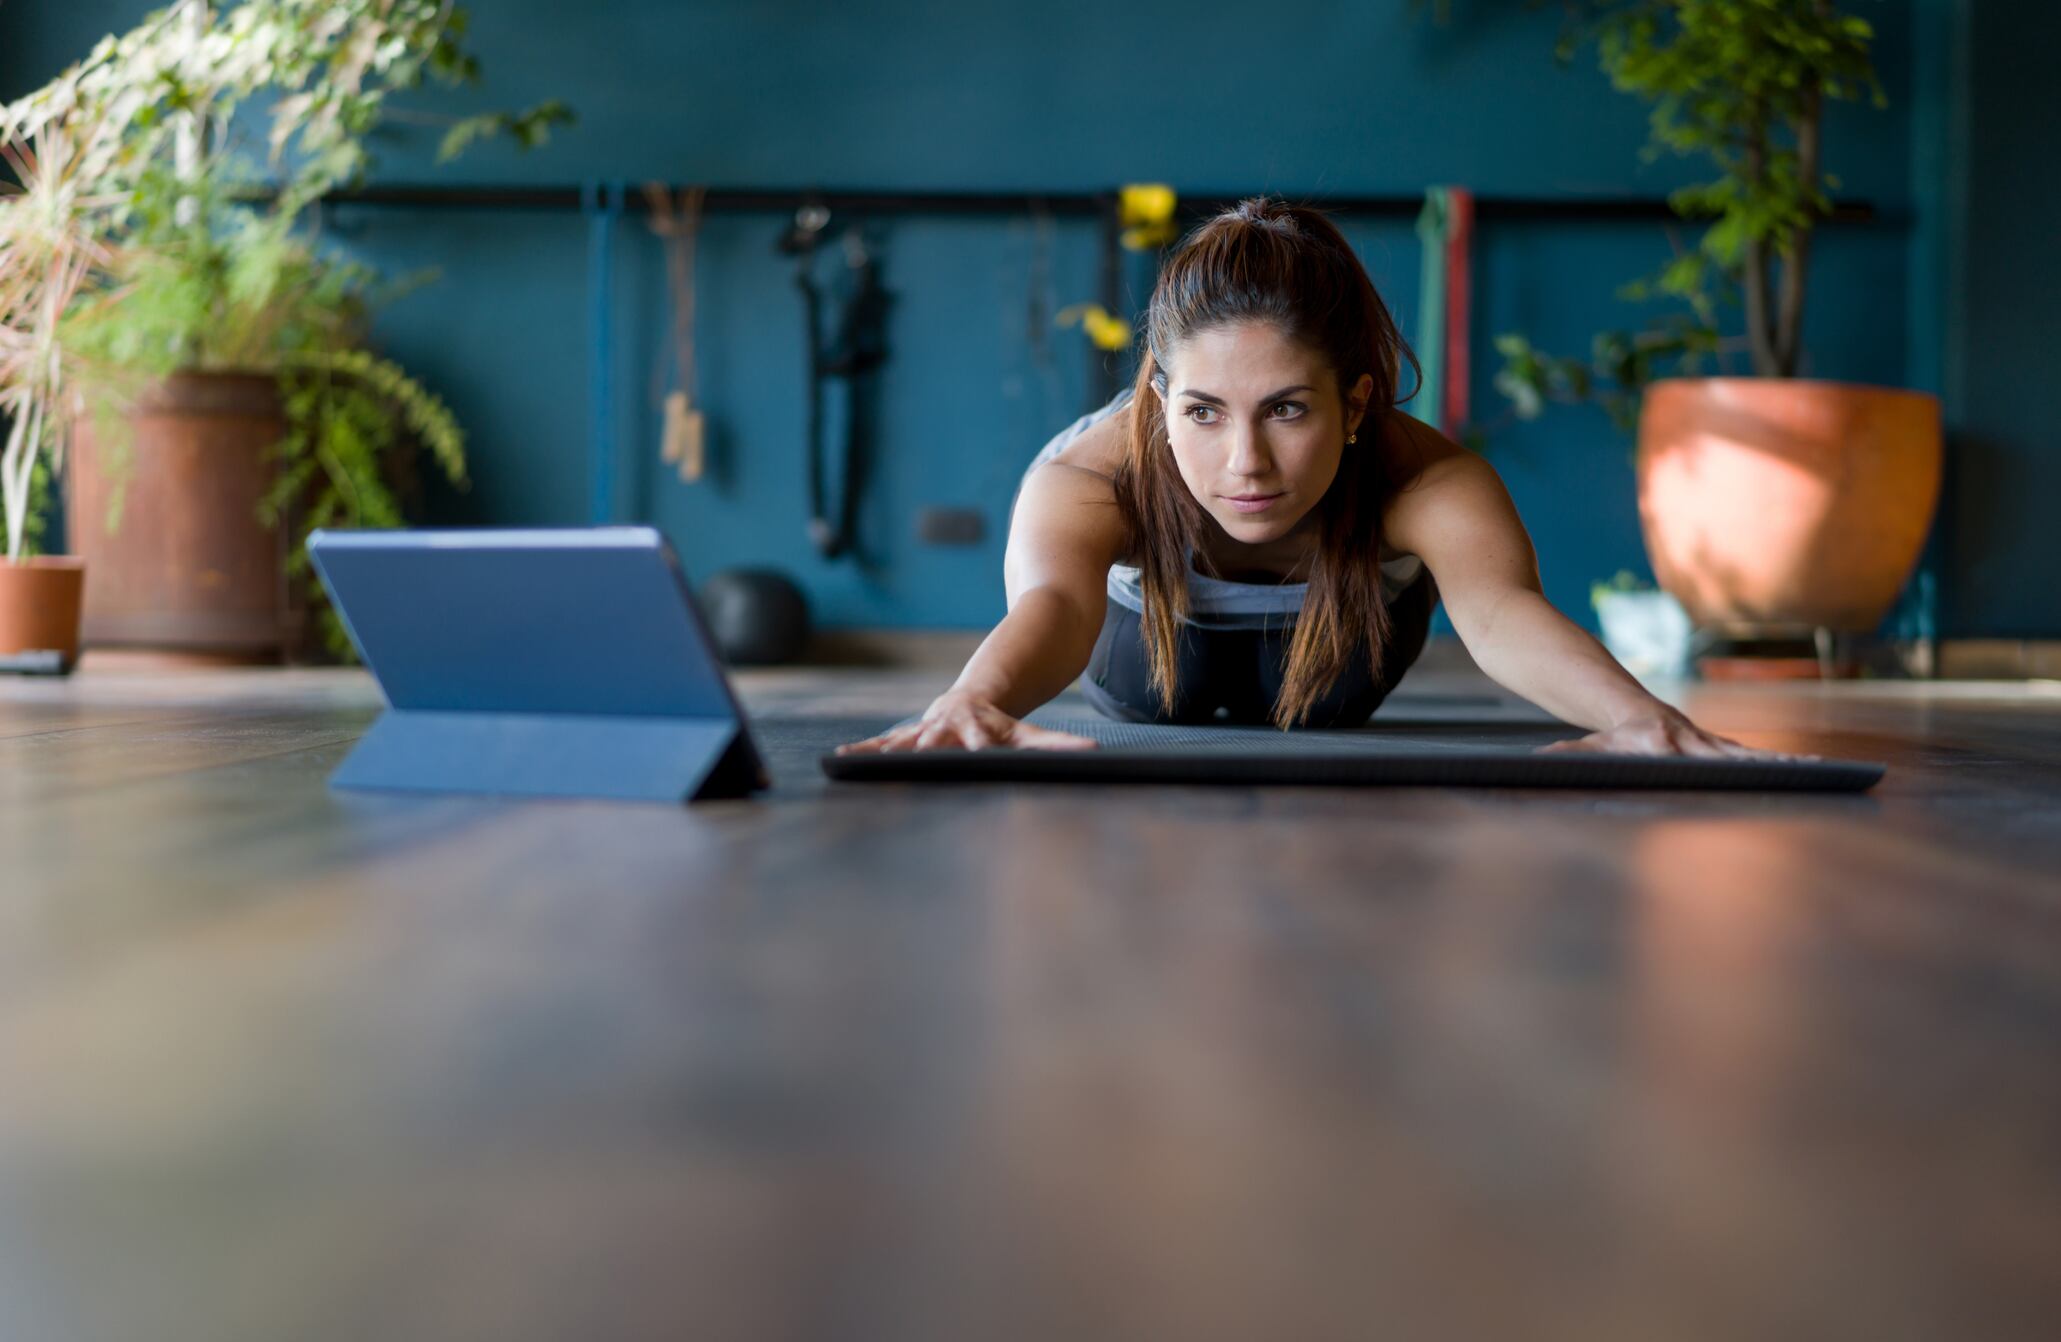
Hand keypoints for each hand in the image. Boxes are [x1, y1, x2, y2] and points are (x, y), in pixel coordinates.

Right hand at [833, 690, 1100, 754]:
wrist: (975, 698)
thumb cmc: (1003, 724)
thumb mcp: (1028, 734)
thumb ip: (1057, 745)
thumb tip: (1092, 753)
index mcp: (976, 729)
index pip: (975, 742)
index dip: (973, 748)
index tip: (971, 756)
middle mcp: (947, 729)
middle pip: (932, 744)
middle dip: (919, 755)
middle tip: (905, 768)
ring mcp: (925, 731)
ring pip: (903, 743)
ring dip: (883, 754)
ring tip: (856, 763)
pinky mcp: (910, 735)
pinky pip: (885, 744)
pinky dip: (866, 751)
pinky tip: (841, 758)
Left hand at [1533, 706, 1820, 761]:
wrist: (1598, 688)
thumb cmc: (1595, 727)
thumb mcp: (1583, 744)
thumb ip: (1569, 754)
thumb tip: (1544, 759)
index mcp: (1662, 740)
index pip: (1699, 755)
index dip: (1726, 764)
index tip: (1750, 770)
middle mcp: (1685, 737)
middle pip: (1733, 754)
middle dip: (1771, 765)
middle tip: (1808, 772)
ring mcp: (1697, 738)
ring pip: (1744, 752)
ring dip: (1780, 763)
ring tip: (1820, 771)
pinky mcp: (1702, 741)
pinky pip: (1741, 753)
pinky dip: (1770, 762)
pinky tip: (1804, 769)